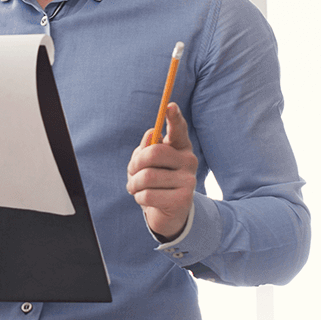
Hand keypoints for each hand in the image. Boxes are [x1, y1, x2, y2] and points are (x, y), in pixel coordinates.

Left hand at [126, 102, 196, 239]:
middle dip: (135, 164)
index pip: (178, 129)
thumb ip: (147, 149)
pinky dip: (139, 198)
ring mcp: (189, 180)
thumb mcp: (147, 164)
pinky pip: (148, 194)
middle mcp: (189, 160)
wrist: (168, 214)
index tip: (169, 106)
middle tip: (131, 172)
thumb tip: (150, 135)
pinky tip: (145, 200)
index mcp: (180, 147)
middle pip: (154, 153)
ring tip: (135, 188)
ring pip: (147, 177)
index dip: (174, 117)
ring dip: (134, 184)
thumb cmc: (155, 182)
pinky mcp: (183, 199)